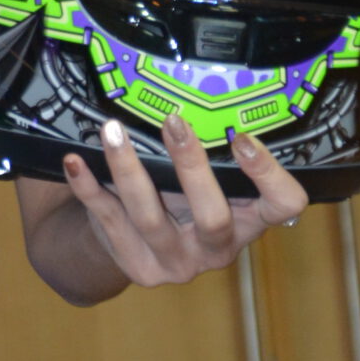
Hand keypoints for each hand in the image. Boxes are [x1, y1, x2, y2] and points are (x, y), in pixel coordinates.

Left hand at [61, 113, 309, 288]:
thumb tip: (198, 97)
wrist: (138, 250)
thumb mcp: (209, 188)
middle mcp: (217, 248)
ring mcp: (175, 261)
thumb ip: (213, 160)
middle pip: (212, 216)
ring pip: (150, 217)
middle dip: (192, 167)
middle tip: (174, 122)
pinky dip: (89, 187)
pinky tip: (76, 161)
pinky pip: (108, 219)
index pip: (283, 205)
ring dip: (129, 169)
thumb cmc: (183, 205)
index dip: (271, 175)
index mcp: (248, 223)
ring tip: (113, 131)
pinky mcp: (135, 263)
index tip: (243, 136)